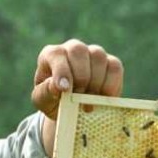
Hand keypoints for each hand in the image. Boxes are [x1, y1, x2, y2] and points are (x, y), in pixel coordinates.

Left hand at [31, 39, 123, 155]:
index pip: (56, 55)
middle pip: (79, 51)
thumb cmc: (52, 101)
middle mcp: (72, 49)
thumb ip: (45, 92)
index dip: (61, 71)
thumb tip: (56, 86)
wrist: (69, 109)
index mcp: (52, 55)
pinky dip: (110, 86)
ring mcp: (93, 53)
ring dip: (94, 83)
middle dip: (80, 77)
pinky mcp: (110, 63)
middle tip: (78, 99)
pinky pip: (115, 68)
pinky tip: (103, 100)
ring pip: (98, 57)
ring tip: (88, 105)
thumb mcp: (43, 100)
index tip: (64, 90)